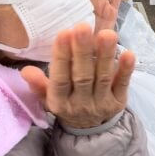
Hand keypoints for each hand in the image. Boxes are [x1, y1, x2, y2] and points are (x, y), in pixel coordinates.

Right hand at [21, 24, 135, 128]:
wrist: (89, 128)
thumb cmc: (66, 102)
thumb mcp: (48, 97)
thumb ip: (39, 84)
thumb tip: (26, 71)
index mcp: (59, 101)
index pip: (60, 79)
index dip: (62, 57)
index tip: (64, 33)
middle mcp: (80, 103)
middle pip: (82, 76)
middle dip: (83, 51)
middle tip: (83, 27)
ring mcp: (101, 103)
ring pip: (103, 77)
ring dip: (105, 55)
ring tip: (107, 34)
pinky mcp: (118, 102)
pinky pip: (122, 85)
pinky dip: (125, 70)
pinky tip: (129, 54)